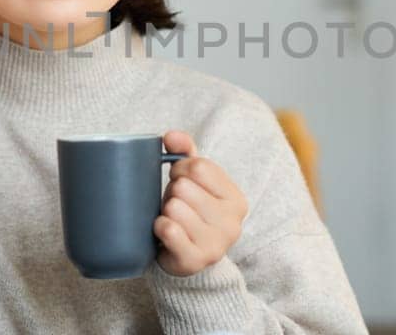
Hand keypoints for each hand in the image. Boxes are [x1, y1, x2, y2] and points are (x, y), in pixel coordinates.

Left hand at [154, 130, 248, 276]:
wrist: (185, 258)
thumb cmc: (189, 213)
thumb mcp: (193, 181)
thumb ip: (185, 152)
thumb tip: (170, 136)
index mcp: (236, 200)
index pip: (199, 167)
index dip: (180, 169)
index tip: (178, 180)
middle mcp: (232, 223)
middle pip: (184, 187)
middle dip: (172, 193)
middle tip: (175, 205)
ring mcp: (215, 245)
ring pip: (174, 208)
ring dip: (165, 211)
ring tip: (171, 219)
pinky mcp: (194, 260)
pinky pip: (168, 230)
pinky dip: (159, 227)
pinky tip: (164, 232)